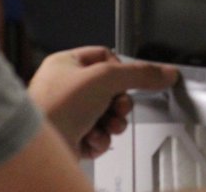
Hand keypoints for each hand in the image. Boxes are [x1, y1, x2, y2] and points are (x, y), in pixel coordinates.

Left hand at [27, 46, 178, 158]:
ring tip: (107, 126)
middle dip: (119, 103)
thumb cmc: (56, 106)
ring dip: (113, 122)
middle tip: (119, 107)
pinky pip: (97, 135)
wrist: (39, 147)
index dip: (120, 69)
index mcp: (65, 64)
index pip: (105, 57)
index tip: (126, 80)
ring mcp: (66, 114)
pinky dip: (100, 139)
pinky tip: (92, 139)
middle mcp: (64, 88)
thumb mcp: (106, 78)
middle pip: (110, 89)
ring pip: (106, 114)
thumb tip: (166, 72)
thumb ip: (140, 74)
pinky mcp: (69, 138)